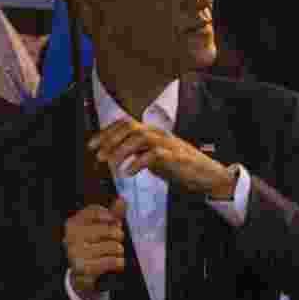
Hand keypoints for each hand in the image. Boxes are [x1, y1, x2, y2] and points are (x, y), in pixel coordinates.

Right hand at [64, 198, 126, 299]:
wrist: (82, 272)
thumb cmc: (94, 243)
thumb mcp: (102, 227)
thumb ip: (113, 213)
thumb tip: (123, 199)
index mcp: (73, 223)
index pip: (92, 212)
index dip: (108, 215)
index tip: (116, 220)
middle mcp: (70, 237)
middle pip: (103, 230)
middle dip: (115, 234)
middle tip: (119, 237)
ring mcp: (75, 253)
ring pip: (108, 247)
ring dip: (117, 250)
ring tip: (118, 250)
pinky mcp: (82, 268)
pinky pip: (108, 262)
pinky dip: (117, 262)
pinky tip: (119, 262)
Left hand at [89, 119, 236, 199]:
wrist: (207, 176)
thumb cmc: (180, 167)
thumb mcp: (154, 158)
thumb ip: (138, 152)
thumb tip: (117, 154)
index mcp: (153, 132)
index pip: (125, 123)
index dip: (106, 132)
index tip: (92, 145)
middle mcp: (159, 134)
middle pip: (130, 126)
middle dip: (110, 139)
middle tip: (98, 155)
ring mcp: (167, 144)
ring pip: (139, 137)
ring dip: (121, 149)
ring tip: (110, 164)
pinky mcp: (175, 157)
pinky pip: (153, 155)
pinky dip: (137, 163)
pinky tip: (128, 172)